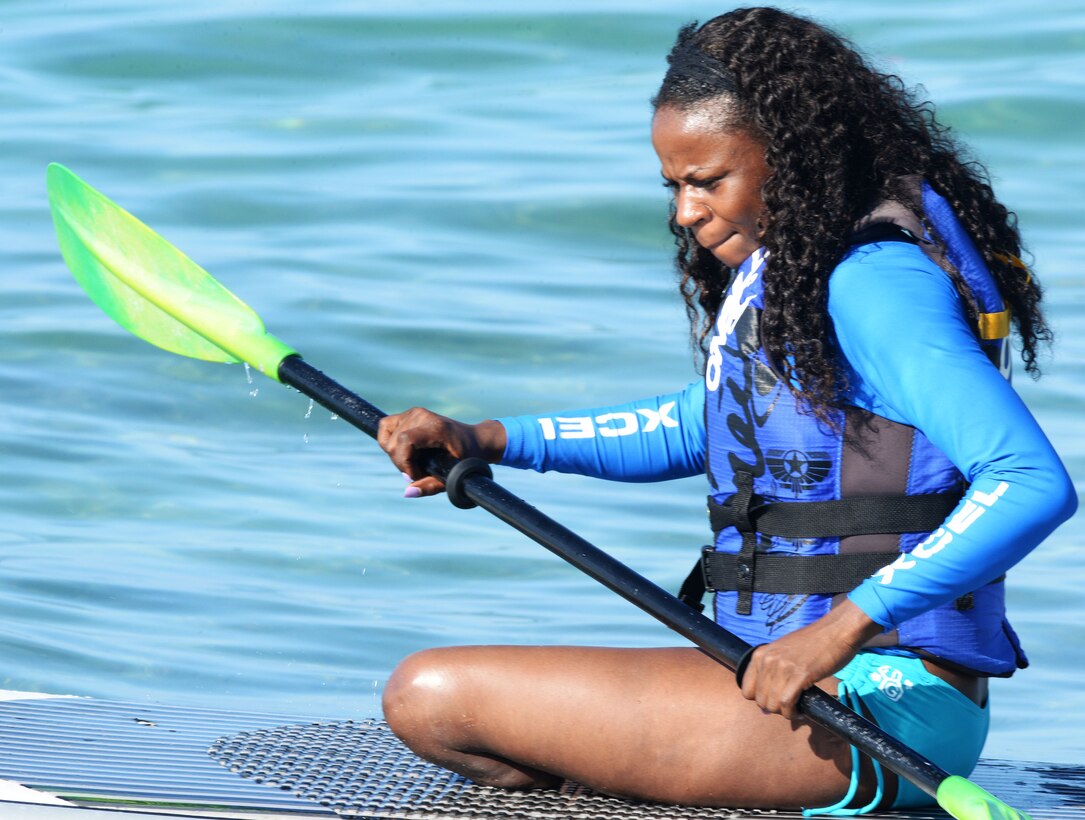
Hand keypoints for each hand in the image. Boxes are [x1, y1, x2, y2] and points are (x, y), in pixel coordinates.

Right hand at [377, 408, 505, 497]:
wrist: (475, 440)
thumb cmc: (467, 458)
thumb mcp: (454, 475)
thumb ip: (430, 486)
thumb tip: (408, 493)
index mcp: (436, 428)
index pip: (405, 441)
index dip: (404, 462)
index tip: (415, 476)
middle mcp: (422, 416)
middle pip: (393, 443)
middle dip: (401, 464)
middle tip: (418, 473)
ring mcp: (414, 413)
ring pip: (387, 438)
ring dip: (396, 455)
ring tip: (413, 462)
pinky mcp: (408, 414)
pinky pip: (385, 427)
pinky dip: (389, 442)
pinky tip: (405, 452)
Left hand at [738, 599, 882, 719]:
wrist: (836, 631)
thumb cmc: (813, 643)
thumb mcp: (784, 652)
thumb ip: (772, 671)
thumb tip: (766, 700)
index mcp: (760, 654)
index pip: (746, 691)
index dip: (761, 700)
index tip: (775, 700)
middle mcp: (768, 660)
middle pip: (760, 701)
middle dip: (775, 708)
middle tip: (789, 704)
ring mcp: (783, 667)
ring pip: (772, 704)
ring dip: (784, 712)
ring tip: (796, 707)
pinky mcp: (800, 674)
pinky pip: (787, 703)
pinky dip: (792, 712)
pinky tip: (800, 710)